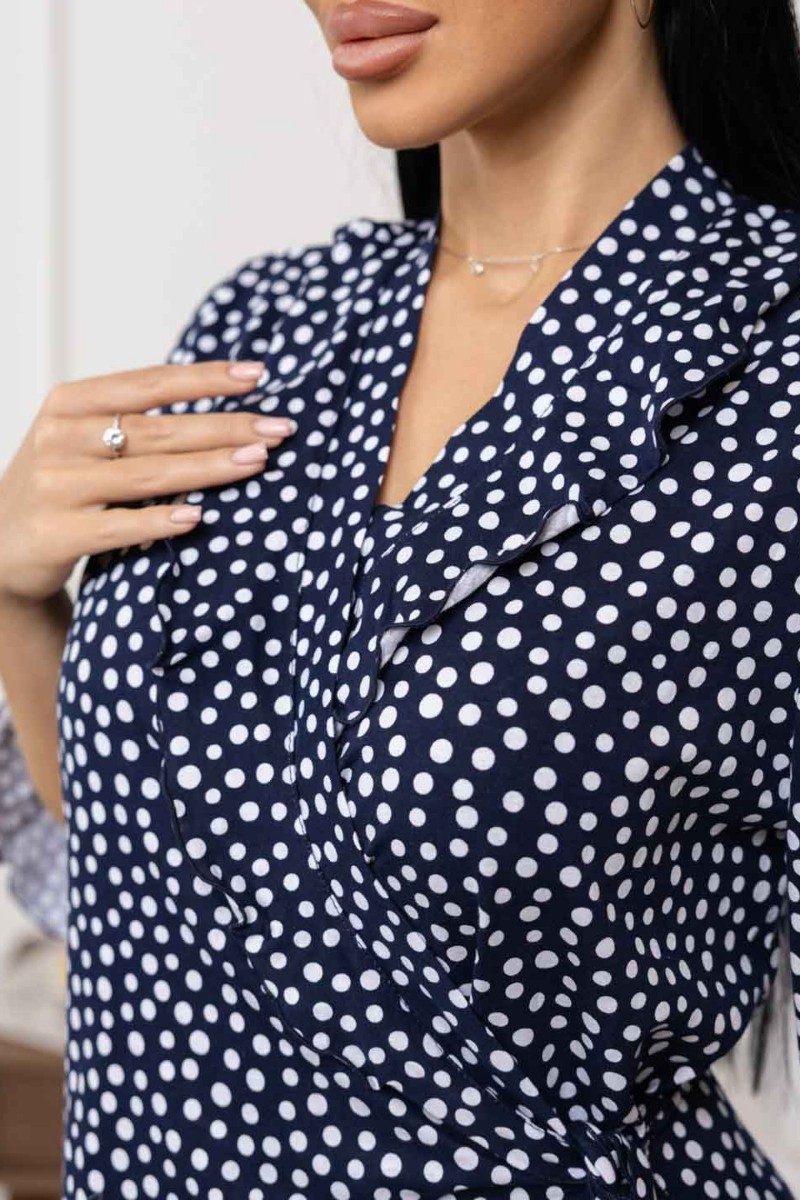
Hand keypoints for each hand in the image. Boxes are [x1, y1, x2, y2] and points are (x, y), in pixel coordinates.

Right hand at [0, 361, 295, 604]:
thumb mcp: (82, 439)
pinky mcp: (57, 533)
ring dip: (209, 468)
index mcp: (69, 403)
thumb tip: (223, 406)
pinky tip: (198, 518)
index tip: (258, 375)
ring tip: (258, 461)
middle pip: (158, 429)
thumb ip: (133, 421)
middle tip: (280, 428)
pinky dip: (160, 522)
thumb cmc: (61, 485)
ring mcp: (56, 485)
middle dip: (226, 426)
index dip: (206, 378)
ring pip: (148, 474)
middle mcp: (59, 437)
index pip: (150, 383)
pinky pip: (119, 527)